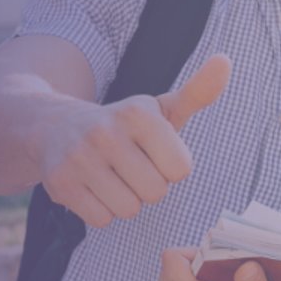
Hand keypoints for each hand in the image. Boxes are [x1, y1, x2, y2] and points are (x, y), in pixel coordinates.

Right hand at [38, 54, 230, 227]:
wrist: (55, 126)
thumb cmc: (123, 125)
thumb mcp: (160, 109)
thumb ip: (197, 93)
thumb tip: (226, 61)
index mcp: (138, 114)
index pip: (181, 169)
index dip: (170, 167)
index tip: (153, 153)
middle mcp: (106, 132)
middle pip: (155, 192)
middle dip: (147, 186)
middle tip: (130, 167)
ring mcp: (80, 158)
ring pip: (128, 209)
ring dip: (124, 200)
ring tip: (111, 177)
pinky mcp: (61, 183)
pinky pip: (101, 219)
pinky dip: (101, 210)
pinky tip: (92, 187)